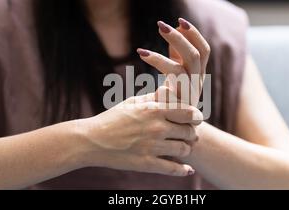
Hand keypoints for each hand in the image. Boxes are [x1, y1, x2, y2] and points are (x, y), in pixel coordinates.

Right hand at [77, 93, 202, 175]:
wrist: (91, 140)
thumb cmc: (112, 119)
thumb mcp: (133, 102)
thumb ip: (154, 97)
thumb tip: (170, 90)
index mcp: (154, 110)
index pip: (188, 112)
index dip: (196, 116)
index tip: (196, 119)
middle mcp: (157, 128)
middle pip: (189, 132)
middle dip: (191, 133)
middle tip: (189, 135)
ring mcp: (152, 147)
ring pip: (183, 150)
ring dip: (186, 150)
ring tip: (183, 148)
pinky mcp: (146, 163)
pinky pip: (173, 169)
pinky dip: (183, 170)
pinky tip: (187, 170)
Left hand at [137, 18, 210, 105]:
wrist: (177, 134)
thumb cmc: (173, 101)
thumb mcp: (176, 75)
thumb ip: (175, 55)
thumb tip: (174, 29)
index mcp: (198, 74)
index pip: (204, 50)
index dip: (194, 35)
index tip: (179, 21)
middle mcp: (197, 83)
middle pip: (196, 55)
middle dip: (179, 39)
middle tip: (161, 26)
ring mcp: (190, 95)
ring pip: (182, 69)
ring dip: (162, 57)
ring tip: (142, 51)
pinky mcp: (180, 107)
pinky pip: (170, 88)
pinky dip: (159, 70)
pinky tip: (143, 61)